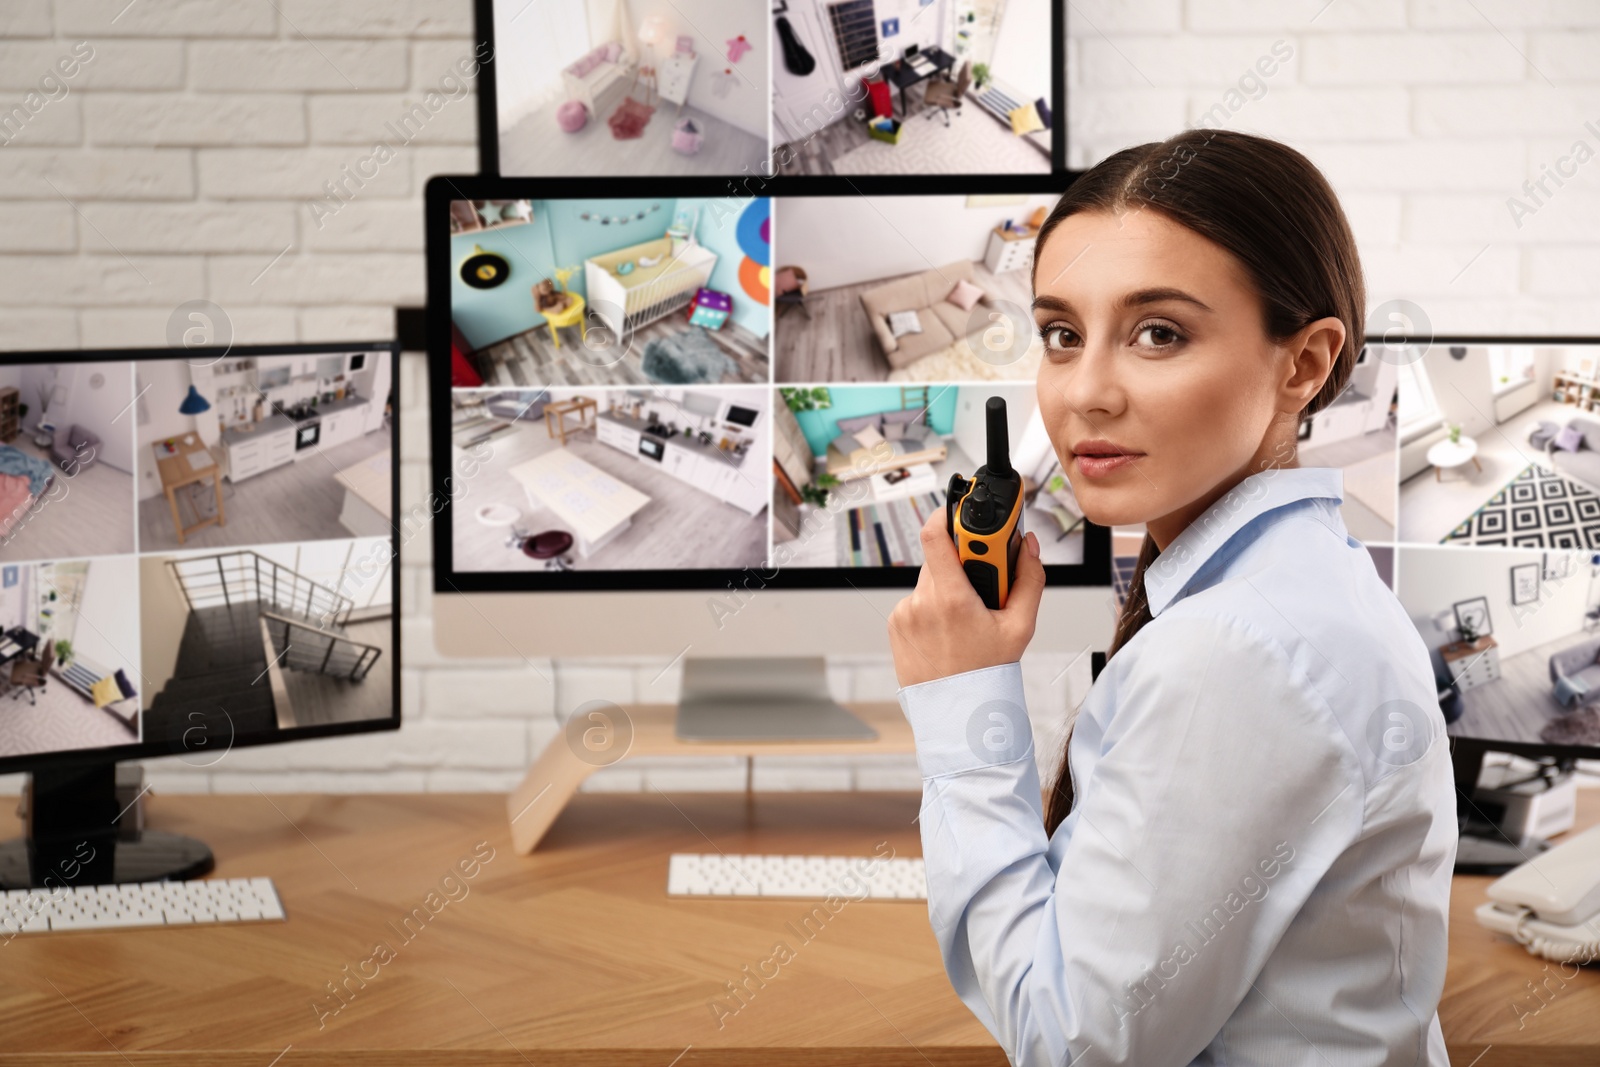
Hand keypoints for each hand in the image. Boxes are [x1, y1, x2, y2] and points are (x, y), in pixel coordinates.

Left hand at [888, 504, 1045, 688]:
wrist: (957, 713)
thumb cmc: (988, 673)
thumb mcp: (1020, 627)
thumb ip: (1029, 579)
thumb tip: (1027, 545)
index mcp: (950, 599)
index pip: (935, 535)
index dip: (946, 514)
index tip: (960, 511)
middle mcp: (921, 602)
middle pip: (940, 559)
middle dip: (962, 563)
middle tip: (982, 584)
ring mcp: (904, 615)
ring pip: (929, 582)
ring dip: (948, 588)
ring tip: (965, 620)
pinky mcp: (895, 626)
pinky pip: (917, 602)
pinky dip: (932, 608)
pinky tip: (947, 632)